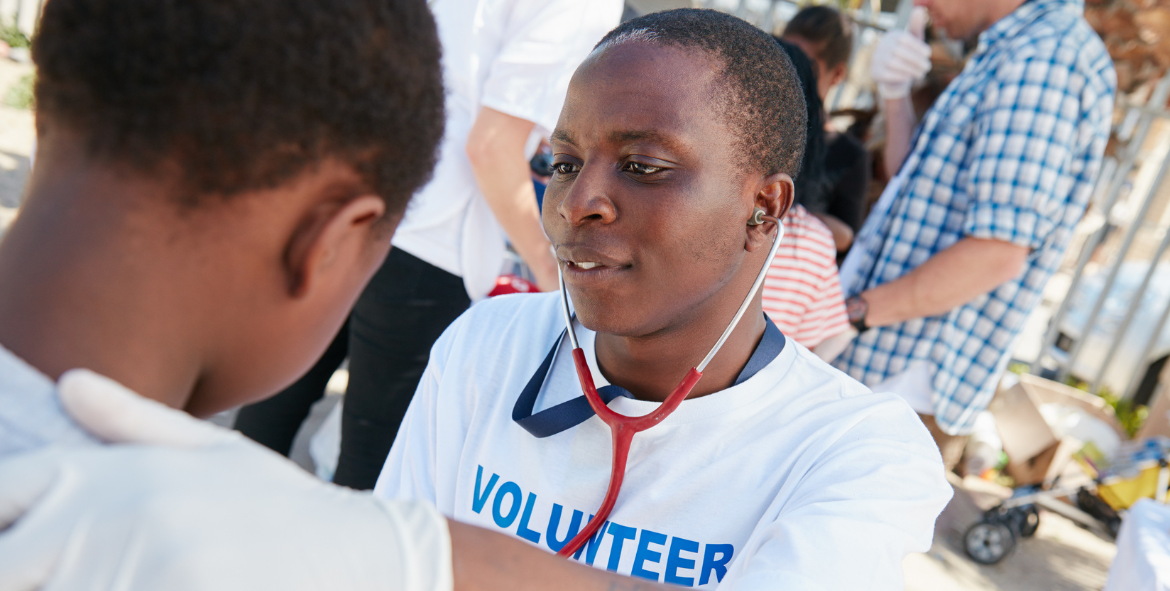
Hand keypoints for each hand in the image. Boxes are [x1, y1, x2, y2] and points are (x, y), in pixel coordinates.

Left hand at [0, 370, 451, 590]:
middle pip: (12, 565)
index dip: (7, 525)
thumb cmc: (282, 508)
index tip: (25, 549)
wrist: (360, 557)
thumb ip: (131, 420)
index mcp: (119, 474)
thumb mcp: (213, 451)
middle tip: (74, 573)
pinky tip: (160, 589)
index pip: (6, 493)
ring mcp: (147, 574)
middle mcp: (121, 519)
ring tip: (135, 579)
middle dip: (30, 572)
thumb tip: (66, 383)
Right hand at [869, 7, 930, 100]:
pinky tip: (910, 77)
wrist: (893, 75)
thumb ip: (916, 27)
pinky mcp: (875, 72)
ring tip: (922, 73)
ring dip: (911, 69)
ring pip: (894, 64)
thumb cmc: (907, 55)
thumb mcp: (913, 41)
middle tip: (927, 67)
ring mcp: (876, 59)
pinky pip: (888, 74)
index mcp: (892, 36)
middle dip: (916, 60)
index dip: (918, 46)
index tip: (928, 54)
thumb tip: (918, 9)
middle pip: (900, 52)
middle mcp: (882, 46)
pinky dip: (901, 76)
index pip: (905, 39)